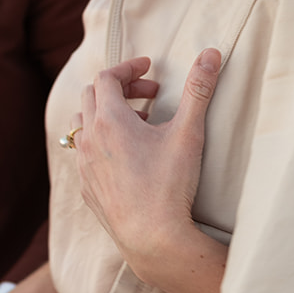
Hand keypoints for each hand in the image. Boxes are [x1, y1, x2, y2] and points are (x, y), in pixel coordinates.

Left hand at [73, 49, 221, 278]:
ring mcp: (84, 165)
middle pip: (91, 96)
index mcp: (110, 120)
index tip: (149, 69)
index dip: (128, 68)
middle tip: (151, 95)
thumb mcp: (188, 132)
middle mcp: (90, 139)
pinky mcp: (86, 188)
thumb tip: (211, 53)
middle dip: (120, 88)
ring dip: (106, 115)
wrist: (152, 239)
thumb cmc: (169, 185)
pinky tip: (126, 156)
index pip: (107, 77)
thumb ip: (199, 89)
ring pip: (82, 124)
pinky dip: (101, 142)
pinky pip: (84, 154)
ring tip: (138, 123)